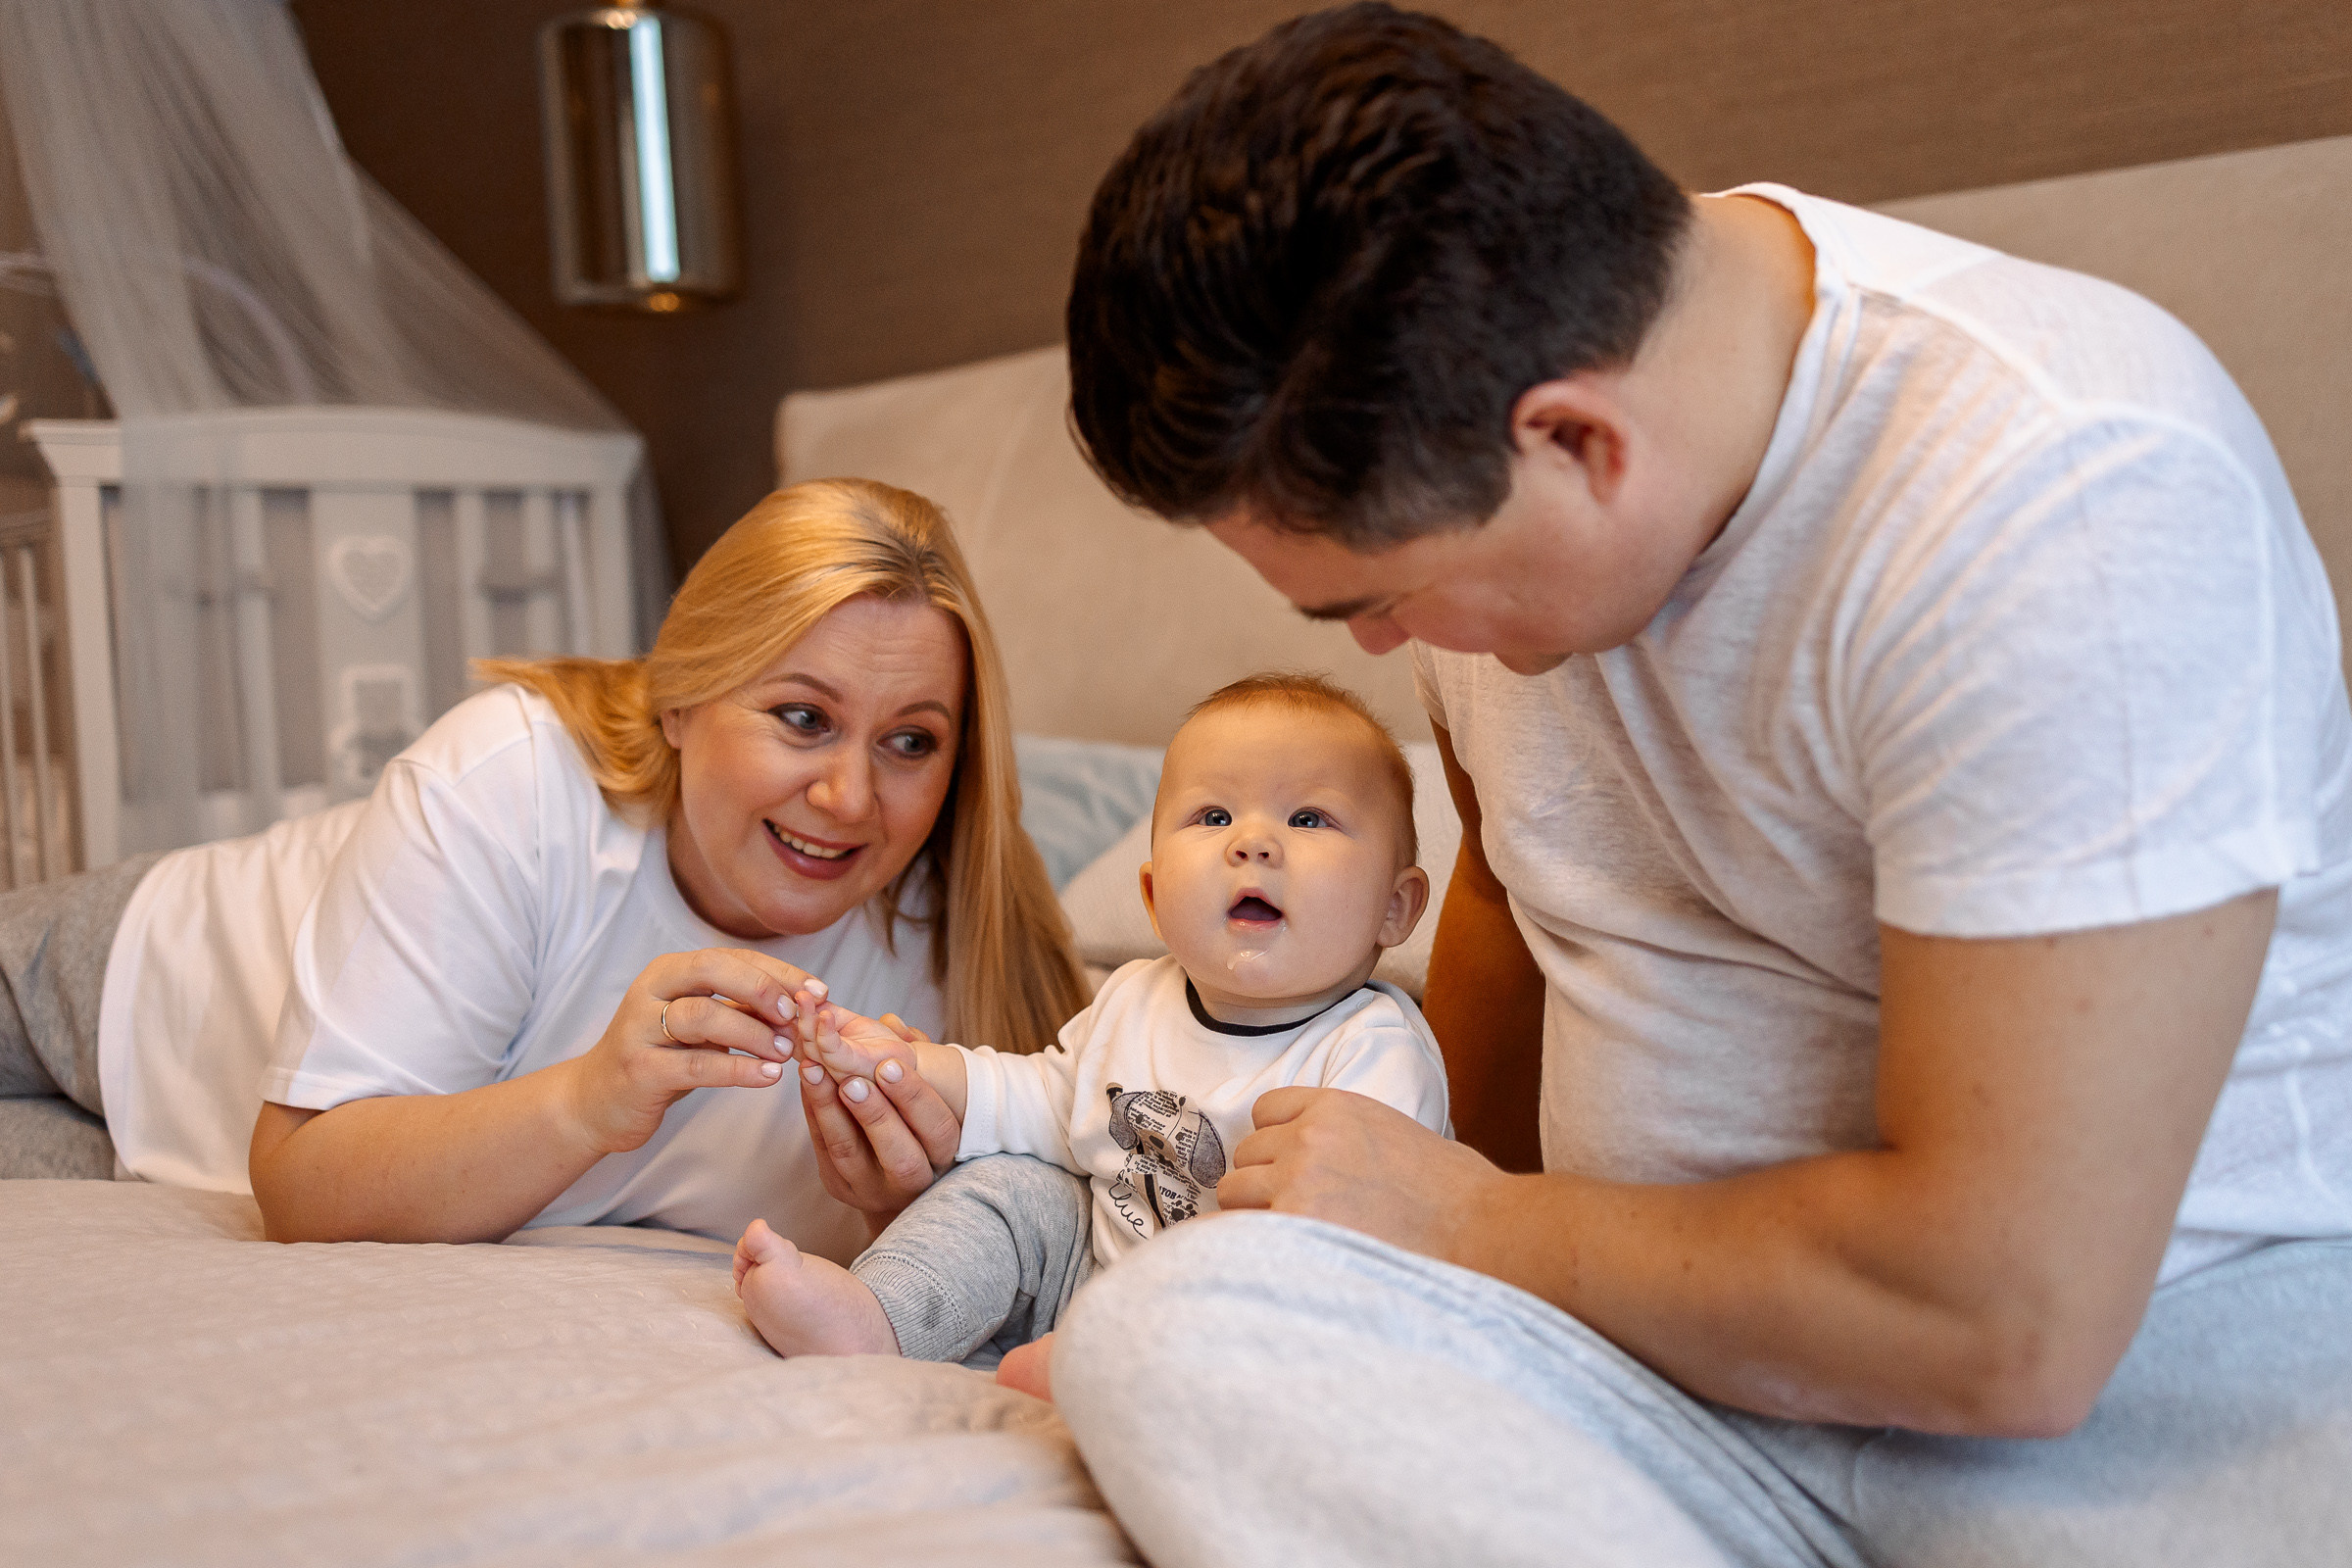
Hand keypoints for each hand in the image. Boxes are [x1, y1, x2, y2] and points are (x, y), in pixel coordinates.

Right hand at [560, 948, 810, 1156]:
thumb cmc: (659, 1058)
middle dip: (763, 990)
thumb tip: (803, 1002)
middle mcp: (650, 991)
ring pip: (704, 1017)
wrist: (595, 1102)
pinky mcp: (639, 1070)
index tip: (819, 990)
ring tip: (787, 1051)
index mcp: (668, 972)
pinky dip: (738, 1070)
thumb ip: (738, 1010)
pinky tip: (768, 1076)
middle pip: (712, 972)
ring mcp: (639, 1030)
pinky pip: (696, 1065)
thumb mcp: (698, 1027)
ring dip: (754, 1033)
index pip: (730, 958)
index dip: (778, 972)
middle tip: (797, 1016)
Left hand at [795, 1008, 961, 1223]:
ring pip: (850, 1154)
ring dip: (830, 1110)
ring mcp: (871, 1189)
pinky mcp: (839, 1185)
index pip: (937, 1129)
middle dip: (875, 1113)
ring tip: (814, 1072)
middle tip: (851, 1079)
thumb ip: (910, 1066)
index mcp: (942, 1155)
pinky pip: (823, 1151)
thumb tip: (892, 1024)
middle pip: (898, 1153)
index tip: (890, 1065)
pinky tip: (807, 1083)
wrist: (888, 1175)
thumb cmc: (913, 1123)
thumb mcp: (924, 1101)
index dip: (915, 1098)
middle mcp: (912, 1180)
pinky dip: (814, 1114)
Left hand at [1220, 1088, 1508, 1264]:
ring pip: (1234, 1192)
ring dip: (1252, 1215)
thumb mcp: (1394, 1133)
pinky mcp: (1294, 1226)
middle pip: (1245, 1155)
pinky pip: (1237, 1232)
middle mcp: (1307, 1137)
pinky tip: (1268, 1262)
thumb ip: (1346, 1140)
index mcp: (1334, 1107)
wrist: (1480, 1227)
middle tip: (1292, 1213)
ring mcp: (1297, 1181)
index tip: (1286, 1168)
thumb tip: (1322, 1168)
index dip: (1274, 1144)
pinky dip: (1246, 1247)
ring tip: (1286, 1241)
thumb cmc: (1454, 1191)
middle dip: (1262, 1183)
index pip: (1266, 1112)